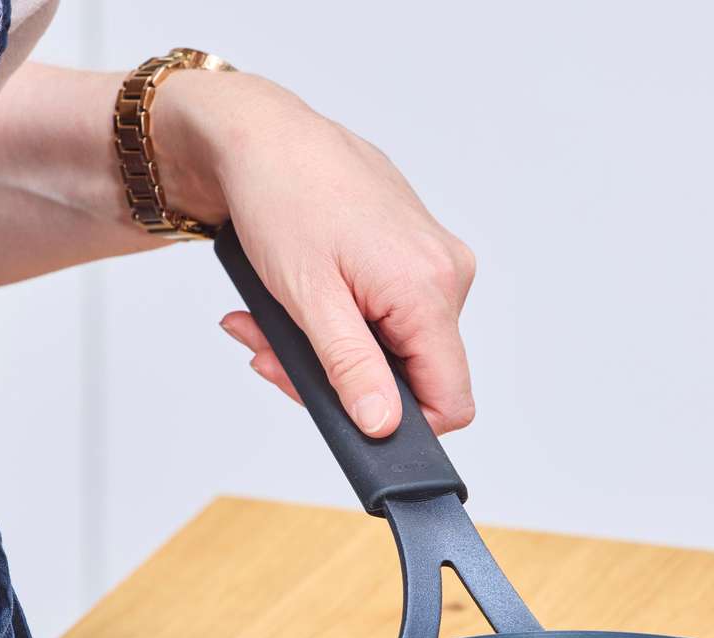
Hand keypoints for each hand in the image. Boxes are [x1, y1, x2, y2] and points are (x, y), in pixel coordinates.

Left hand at [156, 72, 476, 437]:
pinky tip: (293, 301)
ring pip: (392, 346)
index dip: (402, 426)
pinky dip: (338, 319)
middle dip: (340, 380)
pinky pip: (386, 313)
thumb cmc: (282, 198)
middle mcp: (447, 275)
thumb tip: (385, 426)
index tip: (343, 416)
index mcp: (430, 289)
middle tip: (271, 356)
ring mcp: (433, 261)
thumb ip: (352, 369)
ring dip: (328, 350)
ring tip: (267, 323)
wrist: (264, 134)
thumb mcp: (310, 299)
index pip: (450, 400)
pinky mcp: (413, 253)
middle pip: (413, 375)